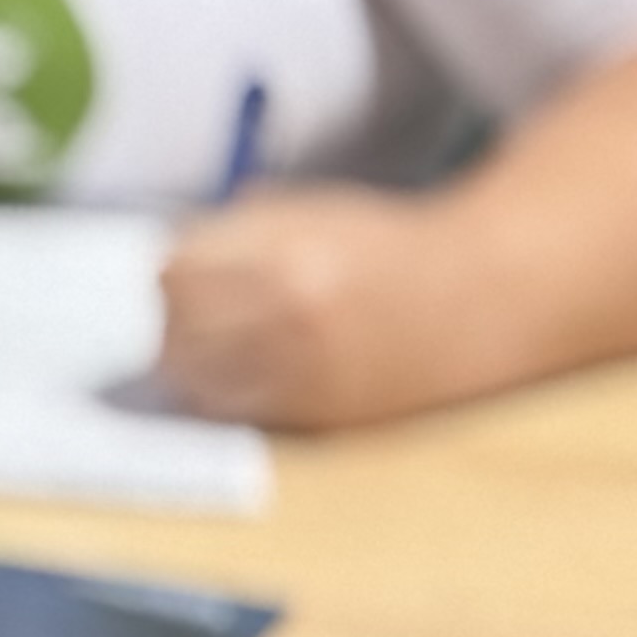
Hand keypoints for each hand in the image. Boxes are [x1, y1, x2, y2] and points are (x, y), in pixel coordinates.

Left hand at [155, 186, 491, 428]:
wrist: (475, 306)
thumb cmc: (383, 252)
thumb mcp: (308, 214)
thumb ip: (230, 233)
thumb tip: (161, 259)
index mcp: (288, 260)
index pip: (173, 275)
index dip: (176, 270)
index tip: (187, 267)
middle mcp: (292, 324)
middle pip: (174, 330)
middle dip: (177, 316)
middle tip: (196, 307)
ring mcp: (304, 380)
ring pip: (195, 379)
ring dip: (193, 359)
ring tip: (223, 337)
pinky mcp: (314, 422)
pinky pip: (235, 410)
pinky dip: (226, 390)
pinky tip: (250, 367)